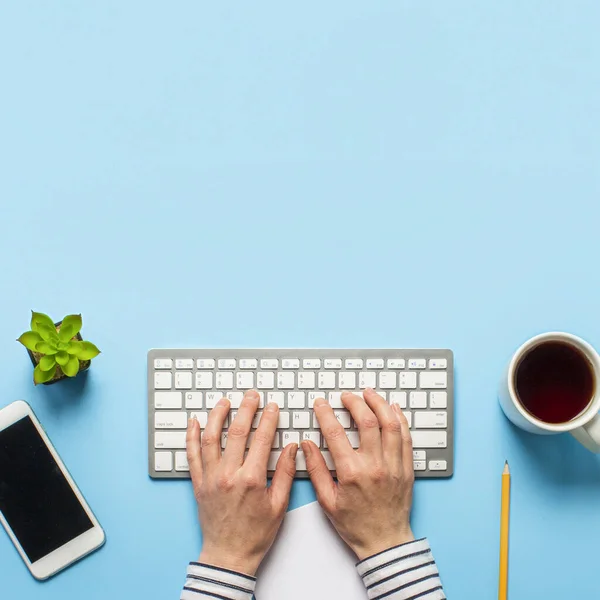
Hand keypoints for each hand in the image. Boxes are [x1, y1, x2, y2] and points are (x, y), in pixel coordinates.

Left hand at [186, 390, 296, 574]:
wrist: (228, 556)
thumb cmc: (255, 534)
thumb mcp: (279, 505)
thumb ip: (285, 473)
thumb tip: (293, 448)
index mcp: (251, 479)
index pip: (262, 439)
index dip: (268, 419)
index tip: (272, 407)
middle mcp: (228, 475)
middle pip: (236, 432)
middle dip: (245, 409)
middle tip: (251, 396)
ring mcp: (210, 478)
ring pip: (211, 438)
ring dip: (217, 416)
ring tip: (224, 401)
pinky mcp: (198, 484)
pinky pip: (192, 455)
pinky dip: (191, 437)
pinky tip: (194, 422)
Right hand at [302, 389, 414, 559]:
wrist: (385, 542)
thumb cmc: (355, 524)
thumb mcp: (327, 501)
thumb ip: (315, 470)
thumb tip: (306, 445)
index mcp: (352, 473)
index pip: (335, 433)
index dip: (325, 413)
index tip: (321, 404)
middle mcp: (375, 465)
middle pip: (366, 421)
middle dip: (355, 402)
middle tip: (346, 396)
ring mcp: (394, 465)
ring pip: (390, 424)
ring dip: (379, 404)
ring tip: (369, 393)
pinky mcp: (406, 468)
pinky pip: (406, 437)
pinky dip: (400, 419)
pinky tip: (393, 409)